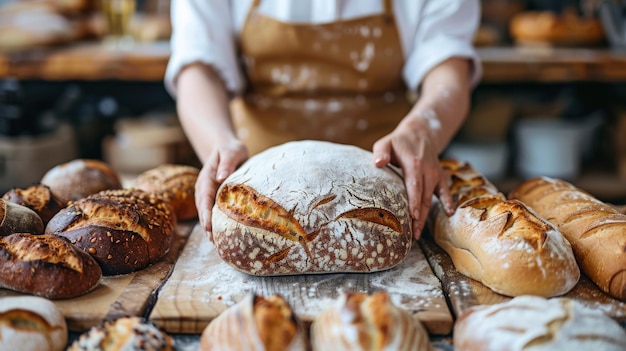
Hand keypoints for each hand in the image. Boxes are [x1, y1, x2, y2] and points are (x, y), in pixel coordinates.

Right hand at [196, 139, 247, 240]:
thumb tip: (222, 177)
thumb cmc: (230, 150)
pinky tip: (224, 236)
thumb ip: (227, 163)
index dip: (205, 214)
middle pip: (203, 210)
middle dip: (207, 226)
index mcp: (206, 179)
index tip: (208, 226)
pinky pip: (214, 212)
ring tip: (219, 245)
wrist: (226, 149)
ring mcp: (208, 195)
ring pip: (207, 214)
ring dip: (211, 228)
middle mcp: (204, 189)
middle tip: (214, 242)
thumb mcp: (231, 151)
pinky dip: (217, 224)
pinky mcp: (215, 199)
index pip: (204, 198)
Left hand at [372, 116, 453, 239]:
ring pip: (431, 198)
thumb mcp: (386, 143)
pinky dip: (448, 202)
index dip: (414, 201)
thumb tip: (378, 163)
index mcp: (414, 163)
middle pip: (423, 196)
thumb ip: (381, 152)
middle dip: (419, 217)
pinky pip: (445, 192)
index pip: (414, 185)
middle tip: (412, 235)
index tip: (413, 216)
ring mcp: (435, 174)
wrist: (420, 133)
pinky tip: (449, 213)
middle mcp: (428, 170)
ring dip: (426, 215)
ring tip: (418, 234)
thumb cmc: (399, 142)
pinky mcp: (440, 177)